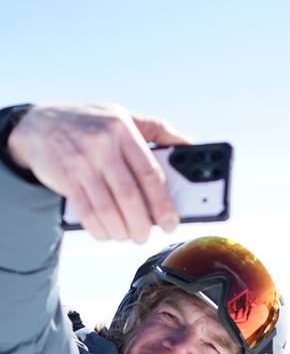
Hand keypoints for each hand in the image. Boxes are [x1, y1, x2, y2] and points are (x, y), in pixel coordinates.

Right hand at [7, 102, 189, 242]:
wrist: (36, 125)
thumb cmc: (89, 124)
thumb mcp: (122, 116)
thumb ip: (156, 130)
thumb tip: (189, 147)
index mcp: (123, 129)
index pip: (150, 173)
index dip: (163, 204)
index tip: (170, 223)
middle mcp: (102, 144)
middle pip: (130, 196)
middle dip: (142, 225)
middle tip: (145, 236)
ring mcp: (81, 161)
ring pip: (108, 209)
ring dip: (121, 232)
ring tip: (127, 236)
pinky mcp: (65, 178)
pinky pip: (87, 213)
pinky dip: (100, 229)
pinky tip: (107, 233)